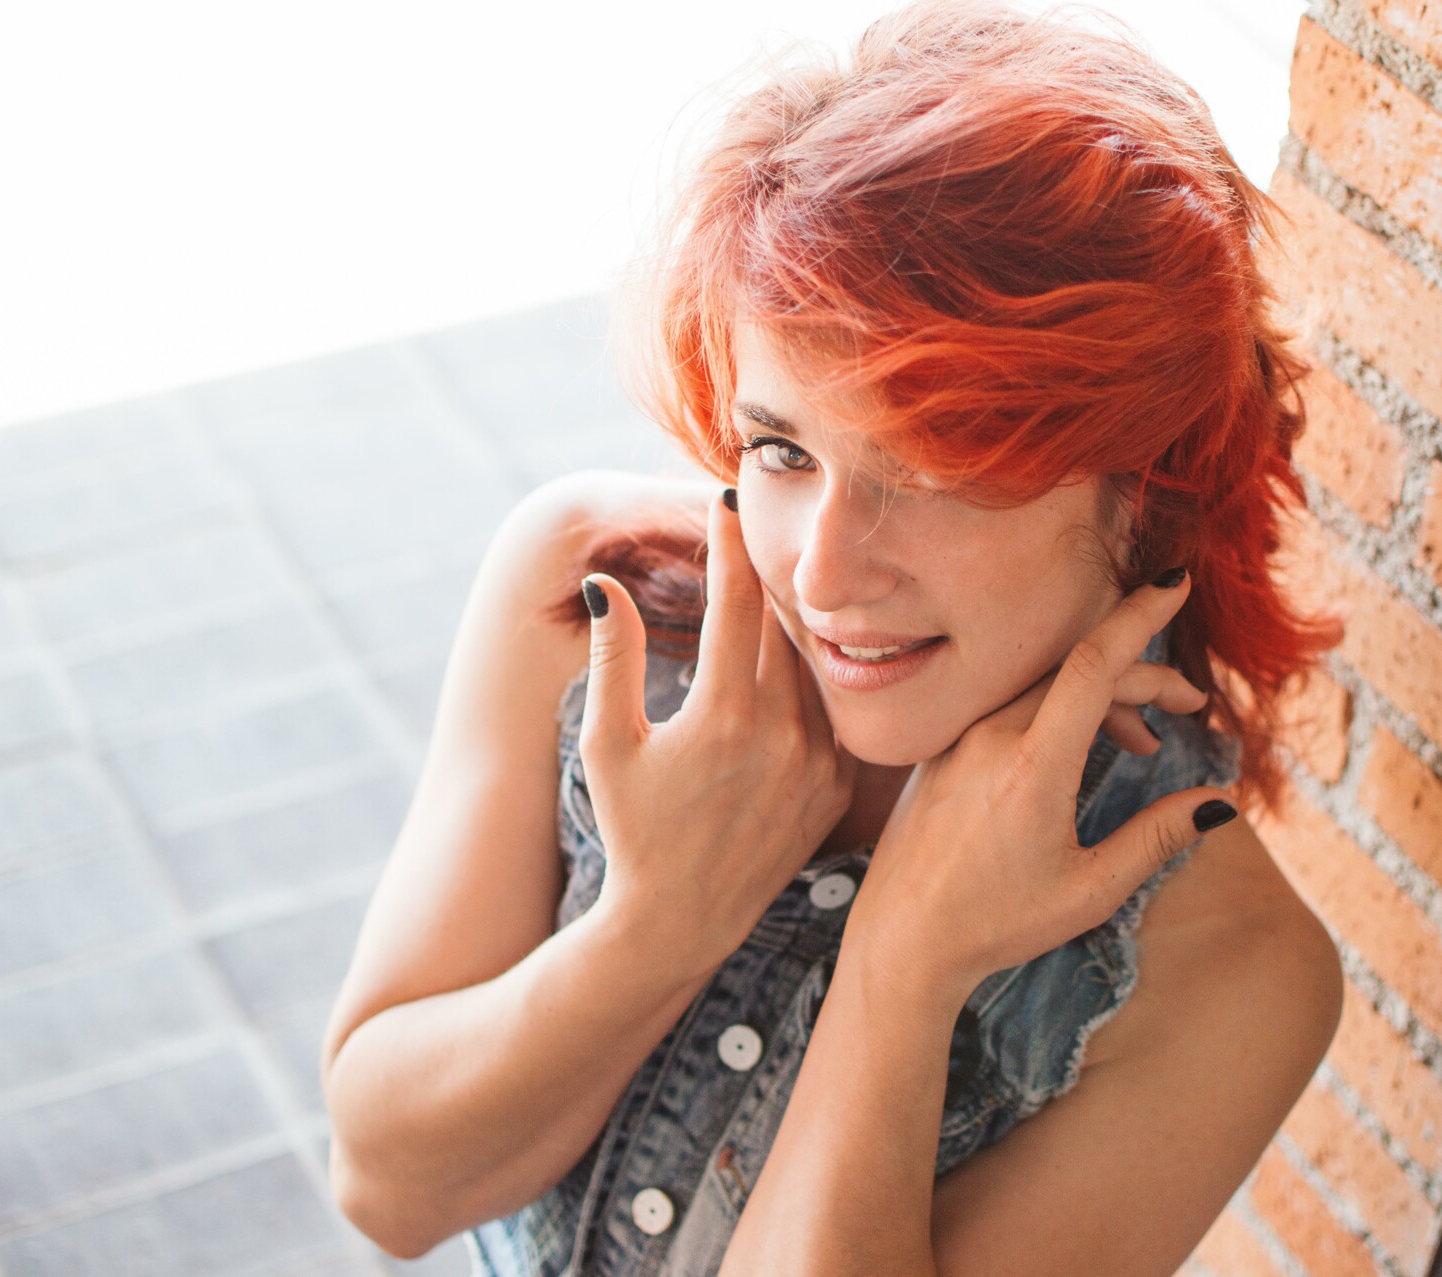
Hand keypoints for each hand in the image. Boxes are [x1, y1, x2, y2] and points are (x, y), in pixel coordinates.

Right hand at [578, 490, 858, 965]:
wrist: (681, 919)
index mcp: (726, 714)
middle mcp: (785, 733)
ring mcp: (820, 761)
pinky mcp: (838, 785)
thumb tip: (603, 584)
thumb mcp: (607, 742)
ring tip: (773, 583)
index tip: (724, 495)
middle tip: (750, 526)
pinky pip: (830, 708)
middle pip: (783, 622)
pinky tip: (792, 655)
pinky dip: (810, 677)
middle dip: (764, 573)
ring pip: (812, 662)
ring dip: (791, 623)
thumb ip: (614, 658)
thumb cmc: (632, 829)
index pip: (736, 600)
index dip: (728, 541)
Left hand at [844, 571, 1235, 989]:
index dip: (1140, 615)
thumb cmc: (995, 925)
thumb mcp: (1091, 891)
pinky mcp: (940, 751)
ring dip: (1100, 697)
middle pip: (1078, 670)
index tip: (1177, 582)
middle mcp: (989, 737)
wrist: (900, 943)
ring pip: (1041, 687)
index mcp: (1032, 765)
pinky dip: (1054, 712)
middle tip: (1189, 708)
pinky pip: (1005, 707)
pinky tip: (1078, 751)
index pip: (1094, 662)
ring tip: (1142, 741)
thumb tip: (1220, 804)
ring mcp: (958, 739)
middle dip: (1143, 675)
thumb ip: (1158, 838)